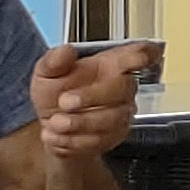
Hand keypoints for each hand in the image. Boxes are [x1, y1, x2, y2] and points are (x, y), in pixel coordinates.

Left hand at [31, 43, 142, 160]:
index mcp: (110, 64)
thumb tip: (65, 50)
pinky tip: (57, 134)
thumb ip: (53, 62)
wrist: (50, 129)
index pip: (137, 54)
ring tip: (55, 122)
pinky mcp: (116, 135)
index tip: (139, 58)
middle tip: (63, 102)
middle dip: (92, 96)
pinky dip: (73, 139)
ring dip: (79, 122)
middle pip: (124, 87)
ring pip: (112, 118)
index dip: (143, 54)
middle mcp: (122, 87)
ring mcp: (122, 112)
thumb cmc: (55, 95)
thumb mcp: (46, 73)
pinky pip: (101, 139)